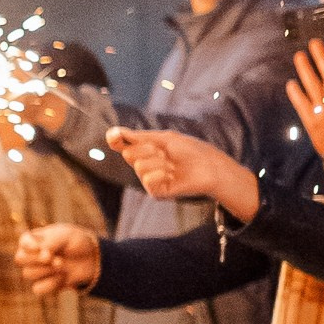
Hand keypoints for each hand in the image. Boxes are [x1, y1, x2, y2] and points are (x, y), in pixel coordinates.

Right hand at [17, 224, 100, 297]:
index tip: (41, 247)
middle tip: (56, 258)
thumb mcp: (65, 236)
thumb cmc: (75, 242)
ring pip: (28, 273)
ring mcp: (37, 271)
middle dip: (37, 259)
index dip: (30, 246)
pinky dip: (51, 284)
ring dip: (47, 270)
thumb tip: (43, 258)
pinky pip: (37, 289)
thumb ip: (51, 243)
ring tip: (63, 265)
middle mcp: (31, 255)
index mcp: (34, 239)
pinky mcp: (44, 285)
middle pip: (19, 258)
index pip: (23, 242)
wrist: (91, 258)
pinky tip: (63, 277)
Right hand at [107, 125, 256, 217]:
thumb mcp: (164, 139)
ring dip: (158, 162)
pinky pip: (148, 180)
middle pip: (129, 153)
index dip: (116, 139)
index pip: (122, 144)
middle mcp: (144, 164)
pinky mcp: (156, 191)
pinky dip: (161, 174)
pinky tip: (172, 176)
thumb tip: (114, 132)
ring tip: (172, 165)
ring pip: (139, 166)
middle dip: (148, 149)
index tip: (114, 135)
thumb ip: (139, 137)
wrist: (209, 167)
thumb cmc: (190, 150)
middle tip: (165, 152)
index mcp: (144, 149)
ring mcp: (149, 179)